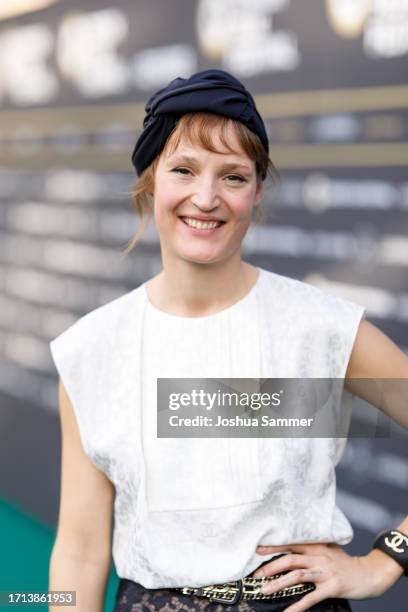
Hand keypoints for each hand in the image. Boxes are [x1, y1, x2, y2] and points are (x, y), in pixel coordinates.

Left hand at [250, 542, 403, 611]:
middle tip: (256, 575)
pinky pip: (311, 598)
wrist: (369, 574)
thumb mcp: (328, 549)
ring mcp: (326, 572)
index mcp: (316, 546)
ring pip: (297, 576)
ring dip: (279, 584)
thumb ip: (312, 548)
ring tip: (265, 590)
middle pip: (290, 560)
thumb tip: (290, 550)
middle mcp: (319, 557)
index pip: (290, 544)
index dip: (273, 547)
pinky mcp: (333, 587)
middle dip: (271, 567)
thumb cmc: (345, 563)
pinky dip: (298, 606)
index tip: (256, 550)